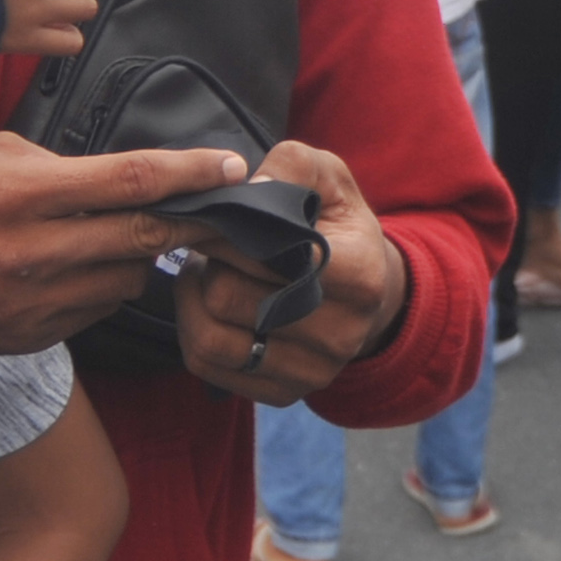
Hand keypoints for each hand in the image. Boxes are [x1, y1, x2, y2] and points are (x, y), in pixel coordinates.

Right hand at [0, 133, 246, 356]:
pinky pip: (94, 310)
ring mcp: (32, 304)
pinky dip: (102, 285)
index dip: (190, 174)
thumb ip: (61, 167)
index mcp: (21, 195)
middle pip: (143, 237)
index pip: (130, 182)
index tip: (231, 168)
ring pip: (126, 279)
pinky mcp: (30, 338)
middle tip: (220, 211)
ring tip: (121, 235)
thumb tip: (128, 178)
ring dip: (139, 255)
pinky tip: (78, 268)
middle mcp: (32, 253)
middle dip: (191, 222)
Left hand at [173, 137, 406, 403]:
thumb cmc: (337, 226)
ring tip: (201, 273)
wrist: (369, 290)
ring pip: (211, 341)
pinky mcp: (285, 393)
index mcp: (358, 274)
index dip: (225, 232)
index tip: (210, 215)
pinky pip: (209, 367)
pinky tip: (206, 305)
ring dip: (190, 301)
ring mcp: (313, 371)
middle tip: (205, 243)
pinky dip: (192, 332)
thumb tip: (247, 187)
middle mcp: (341, 332)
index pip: (268, 256)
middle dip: (206, 264)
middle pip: (229, 298)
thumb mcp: (328, 179)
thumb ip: (291, 166)